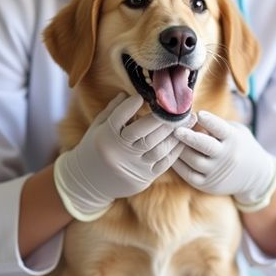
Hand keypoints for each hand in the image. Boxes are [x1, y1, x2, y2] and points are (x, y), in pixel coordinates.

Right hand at [54, 94, 185, 220]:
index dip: (130, 106)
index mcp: (105, 137)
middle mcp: (119, 152)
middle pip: (143, 133)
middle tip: (177, 107)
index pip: (118, 118)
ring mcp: (133, 166)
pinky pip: (163, 163)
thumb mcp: (97, 127)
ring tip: (187, 120)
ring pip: (157, 148)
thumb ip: (112, 111)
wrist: (88, 182)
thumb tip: (128, 94)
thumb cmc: (93, 148)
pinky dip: (175, 150)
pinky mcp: (144, 178)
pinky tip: (182, 138)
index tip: (141, 96)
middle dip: (162, 119)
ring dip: (174, 133)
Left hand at [173, 110, 275, 212]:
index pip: (221, 129)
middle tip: (176, 129)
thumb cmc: (240, 146)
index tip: (198, 114)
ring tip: (169, 140)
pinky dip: (178, 165)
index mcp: (234, 139)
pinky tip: (171, 155)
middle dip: (190, 137)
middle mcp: (226, 157)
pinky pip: (189, 175)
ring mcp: (216, 172)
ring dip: (180, 150)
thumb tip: (191, 118)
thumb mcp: (236, 131)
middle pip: (206, 146)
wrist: (255, 177)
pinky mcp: (208, 185)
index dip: (210, 121)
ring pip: (194, 160)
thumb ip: (216, 126)